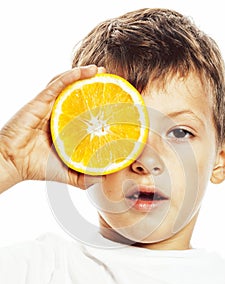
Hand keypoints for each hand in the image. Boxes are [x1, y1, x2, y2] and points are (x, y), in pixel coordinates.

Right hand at [0, 65, 103, 191]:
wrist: (13, 163)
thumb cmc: (37, 167)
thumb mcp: (69, 174)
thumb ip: (86, 176)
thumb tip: (107, 178)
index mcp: (66, 129)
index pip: (85, 113)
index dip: (100, 107)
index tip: (117, 103)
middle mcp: (59, 114)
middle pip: (79, 96)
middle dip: (95, 87)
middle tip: (112, 82)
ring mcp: (50, 106)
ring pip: (69, 86)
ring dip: (86, 76)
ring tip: (102, 71)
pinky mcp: (41, 101)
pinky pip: (58, 84)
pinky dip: (73, 75)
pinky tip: (89, 71)